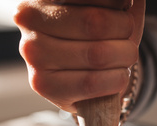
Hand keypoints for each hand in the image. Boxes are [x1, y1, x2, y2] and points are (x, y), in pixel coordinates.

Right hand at [14, 0, 144, 112]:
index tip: (123, 6)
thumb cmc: (100, 30)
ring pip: (97, 55)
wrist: (89, 71)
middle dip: (124, 29)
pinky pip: (92, 83)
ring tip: (123, 56)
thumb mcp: (109, 4)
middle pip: (95, 23)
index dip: (117, 2)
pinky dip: (117, 80)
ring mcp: (33, 54)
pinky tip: (116, 75)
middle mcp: (30, 19)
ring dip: (124, 56)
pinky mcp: (42, 85)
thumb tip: (125, 0)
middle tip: (126, 34)